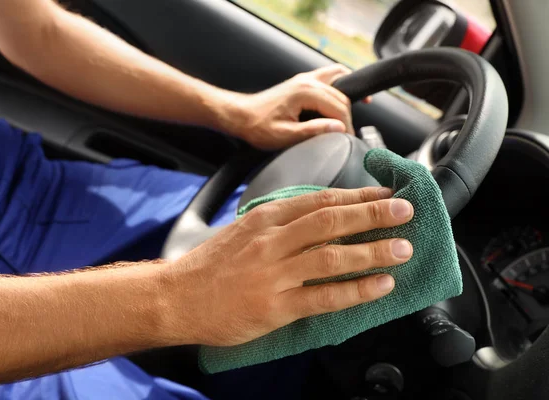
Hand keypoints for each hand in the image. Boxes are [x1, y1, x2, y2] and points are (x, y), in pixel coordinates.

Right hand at [159, 187, 413, 346]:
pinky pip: (324, 297)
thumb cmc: (209, 264)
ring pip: (333, 257)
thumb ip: (278, 222)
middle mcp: (271, 241)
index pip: (319, 201)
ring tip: (402, 248)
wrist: (176, 296)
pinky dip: (356, 290)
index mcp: (264, 218)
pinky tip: (380, 285)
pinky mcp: (275, 306)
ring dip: (372, 251)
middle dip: (373, 215)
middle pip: (331, 221)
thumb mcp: (241, 230)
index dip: (356, 197)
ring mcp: (274, 273)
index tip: (383, 194)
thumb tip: (317, 215)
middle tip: (405, 212)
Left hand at [219, 64, 366, 149]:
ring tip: (363, 105)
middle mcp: (307, 80)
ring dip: (350, 93)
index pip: (339, 108)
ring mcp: (305, 78)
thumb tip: (339, 129)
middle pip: (341, 96)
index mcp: (305, 92)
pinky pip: (329, 77)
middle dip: (348, 116)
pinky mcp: (302, 82)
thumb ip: (313, 131)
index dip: (347, 126)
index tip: (348, 142)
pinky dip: (341, 83)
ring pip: (339, 78)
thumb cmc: (258, 127)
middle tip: (348, 136)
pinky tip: (347, 93)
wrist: (240, 115)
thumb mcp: (286, 135)